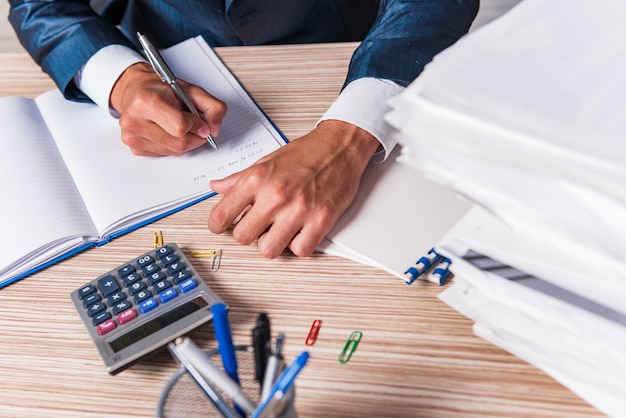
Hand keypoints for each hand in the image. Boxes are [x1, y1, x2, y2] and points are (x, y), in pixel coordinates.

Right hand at [110, 62, 227, 155]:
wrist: (136, 89)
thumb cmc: (161, 89)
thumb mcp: (192, 90)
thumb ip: (212, 107)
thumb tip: (214, 130)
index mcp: (146, 101)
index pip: (180, 127)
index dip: (196, 125)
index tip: (199, 120)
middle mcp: (134, 120)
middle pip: (179, 143)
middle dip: (194, 136)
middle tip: (195, 125)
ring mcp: (132, 136)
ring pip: (174, 151)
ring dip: (185, 141)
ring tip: (179, 125)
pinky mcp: (134, 147)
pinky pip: (165, 154)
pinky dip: (173, 145)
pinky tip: (167, 131)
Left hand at [208, 120, 380, 257]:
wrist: (341, 146)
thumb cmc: (307, 153)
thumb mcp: (267, 161)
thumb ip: (240, 178)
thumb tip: (217, 186)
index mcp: (257, 178)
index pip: (222, 214)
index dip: (217, 225)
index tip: (221, 227)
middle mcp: (276, 195)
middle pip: (243, 237)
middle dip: (248, 234)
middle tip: (257, 226)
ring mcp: (299, 210)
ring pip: (269, 250)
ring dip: (272, 243)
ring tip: (279, 231)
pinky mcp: (321, 220)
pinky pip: (300, 250)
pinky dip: (299, 245)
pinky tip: (300, 232)